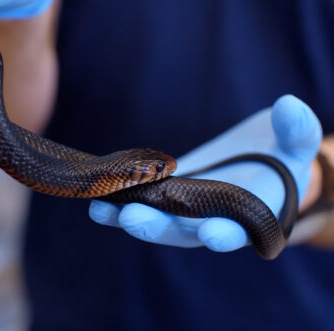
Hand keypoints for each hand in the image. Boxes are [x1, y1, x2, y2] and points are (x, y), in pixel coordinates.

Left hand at [89, 95, 322, 252]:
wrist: (260, 163)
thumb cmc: (283, 157)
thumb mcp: (296, 145)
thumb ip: (298, 131)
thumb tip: (289, 106)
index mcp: (248, 218)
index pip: (237, 231)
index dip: (226, 235)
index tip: (212, 235)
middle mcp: (210, 222)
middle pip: (183, 232)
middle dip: (158, 226)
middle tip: (131, 220)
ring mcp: (184, 210)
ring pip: (155, 220)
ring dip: (126, 216)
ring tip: (98, 208)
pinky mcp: (165, 194)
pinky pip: (140, 201)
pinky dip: (119, 200)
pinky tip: (96, 196)